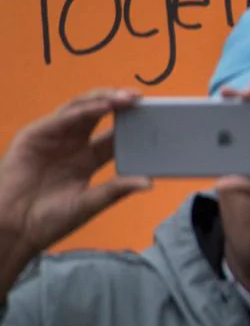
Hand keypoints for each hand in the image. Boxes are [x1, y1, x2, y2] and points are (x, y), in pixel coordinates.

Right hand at [0, 90, 150, 260]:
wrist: (15, 227)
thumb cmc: (50, 219)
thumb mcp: (91, 203)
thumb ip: (117, 189)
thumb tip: (150, 182)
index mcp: (87, 159)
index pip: (115, 136)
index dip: (134, 126)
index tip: (157, 120)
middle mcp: (71, 144)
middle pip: (100, 115)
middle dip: (122, 104)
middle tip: (145, 99)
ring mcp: (53, 137)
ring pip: (82, 108)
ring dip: (106, 99)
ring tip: (128, 97)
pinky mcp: (35, 135)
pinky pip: (64, 117)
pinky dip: (85, 110)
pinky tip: (104, 106)